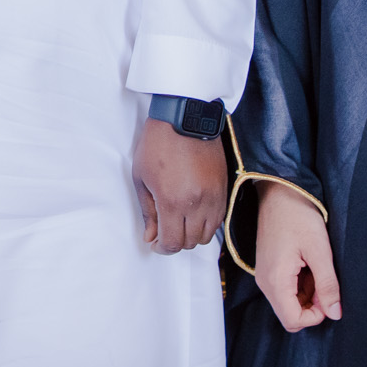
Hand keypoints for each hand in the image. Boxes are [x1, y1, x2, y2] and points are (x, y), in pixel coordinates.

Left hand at [134, 116, 229, 253]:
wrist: (186, 118)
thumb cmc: (158, 143)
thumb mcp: (142, 177)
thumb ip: (147, 210)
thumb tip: (150, 236)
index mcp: (173, 201)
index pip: (173, 243)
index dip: (162, 248)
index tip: (155, 243)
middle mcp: (197, 203)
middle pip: (190, 243)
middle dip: (175, 242)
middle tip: (164, 232)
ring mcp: (213, 197)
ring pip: (206, 235)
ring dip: (192, 235)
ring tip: (179, 222)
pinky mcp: (223, 189)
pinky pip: (218, 220)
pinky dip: (206, 223)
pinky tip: (194, 213)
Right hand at [252, 178, 340, 329]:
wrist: (278, 191)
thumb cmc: (298, 216)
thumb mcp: (320, 251)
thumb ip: (328, 285)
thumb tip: (335, 314)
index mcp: (275, 280)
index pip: (293, 321)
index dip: (316, 315)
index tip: (329, 295)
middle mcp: (265, 282)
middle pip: (290, 314)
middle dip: (312, 305)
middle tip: (325, 281)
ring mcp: (265, 275)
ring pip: (288, 302)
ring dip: (307, 294)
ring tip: (317, 268)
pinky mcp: (268, 268)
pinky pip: (284, 289)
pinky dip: (300, 285)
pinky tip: (308, 264)